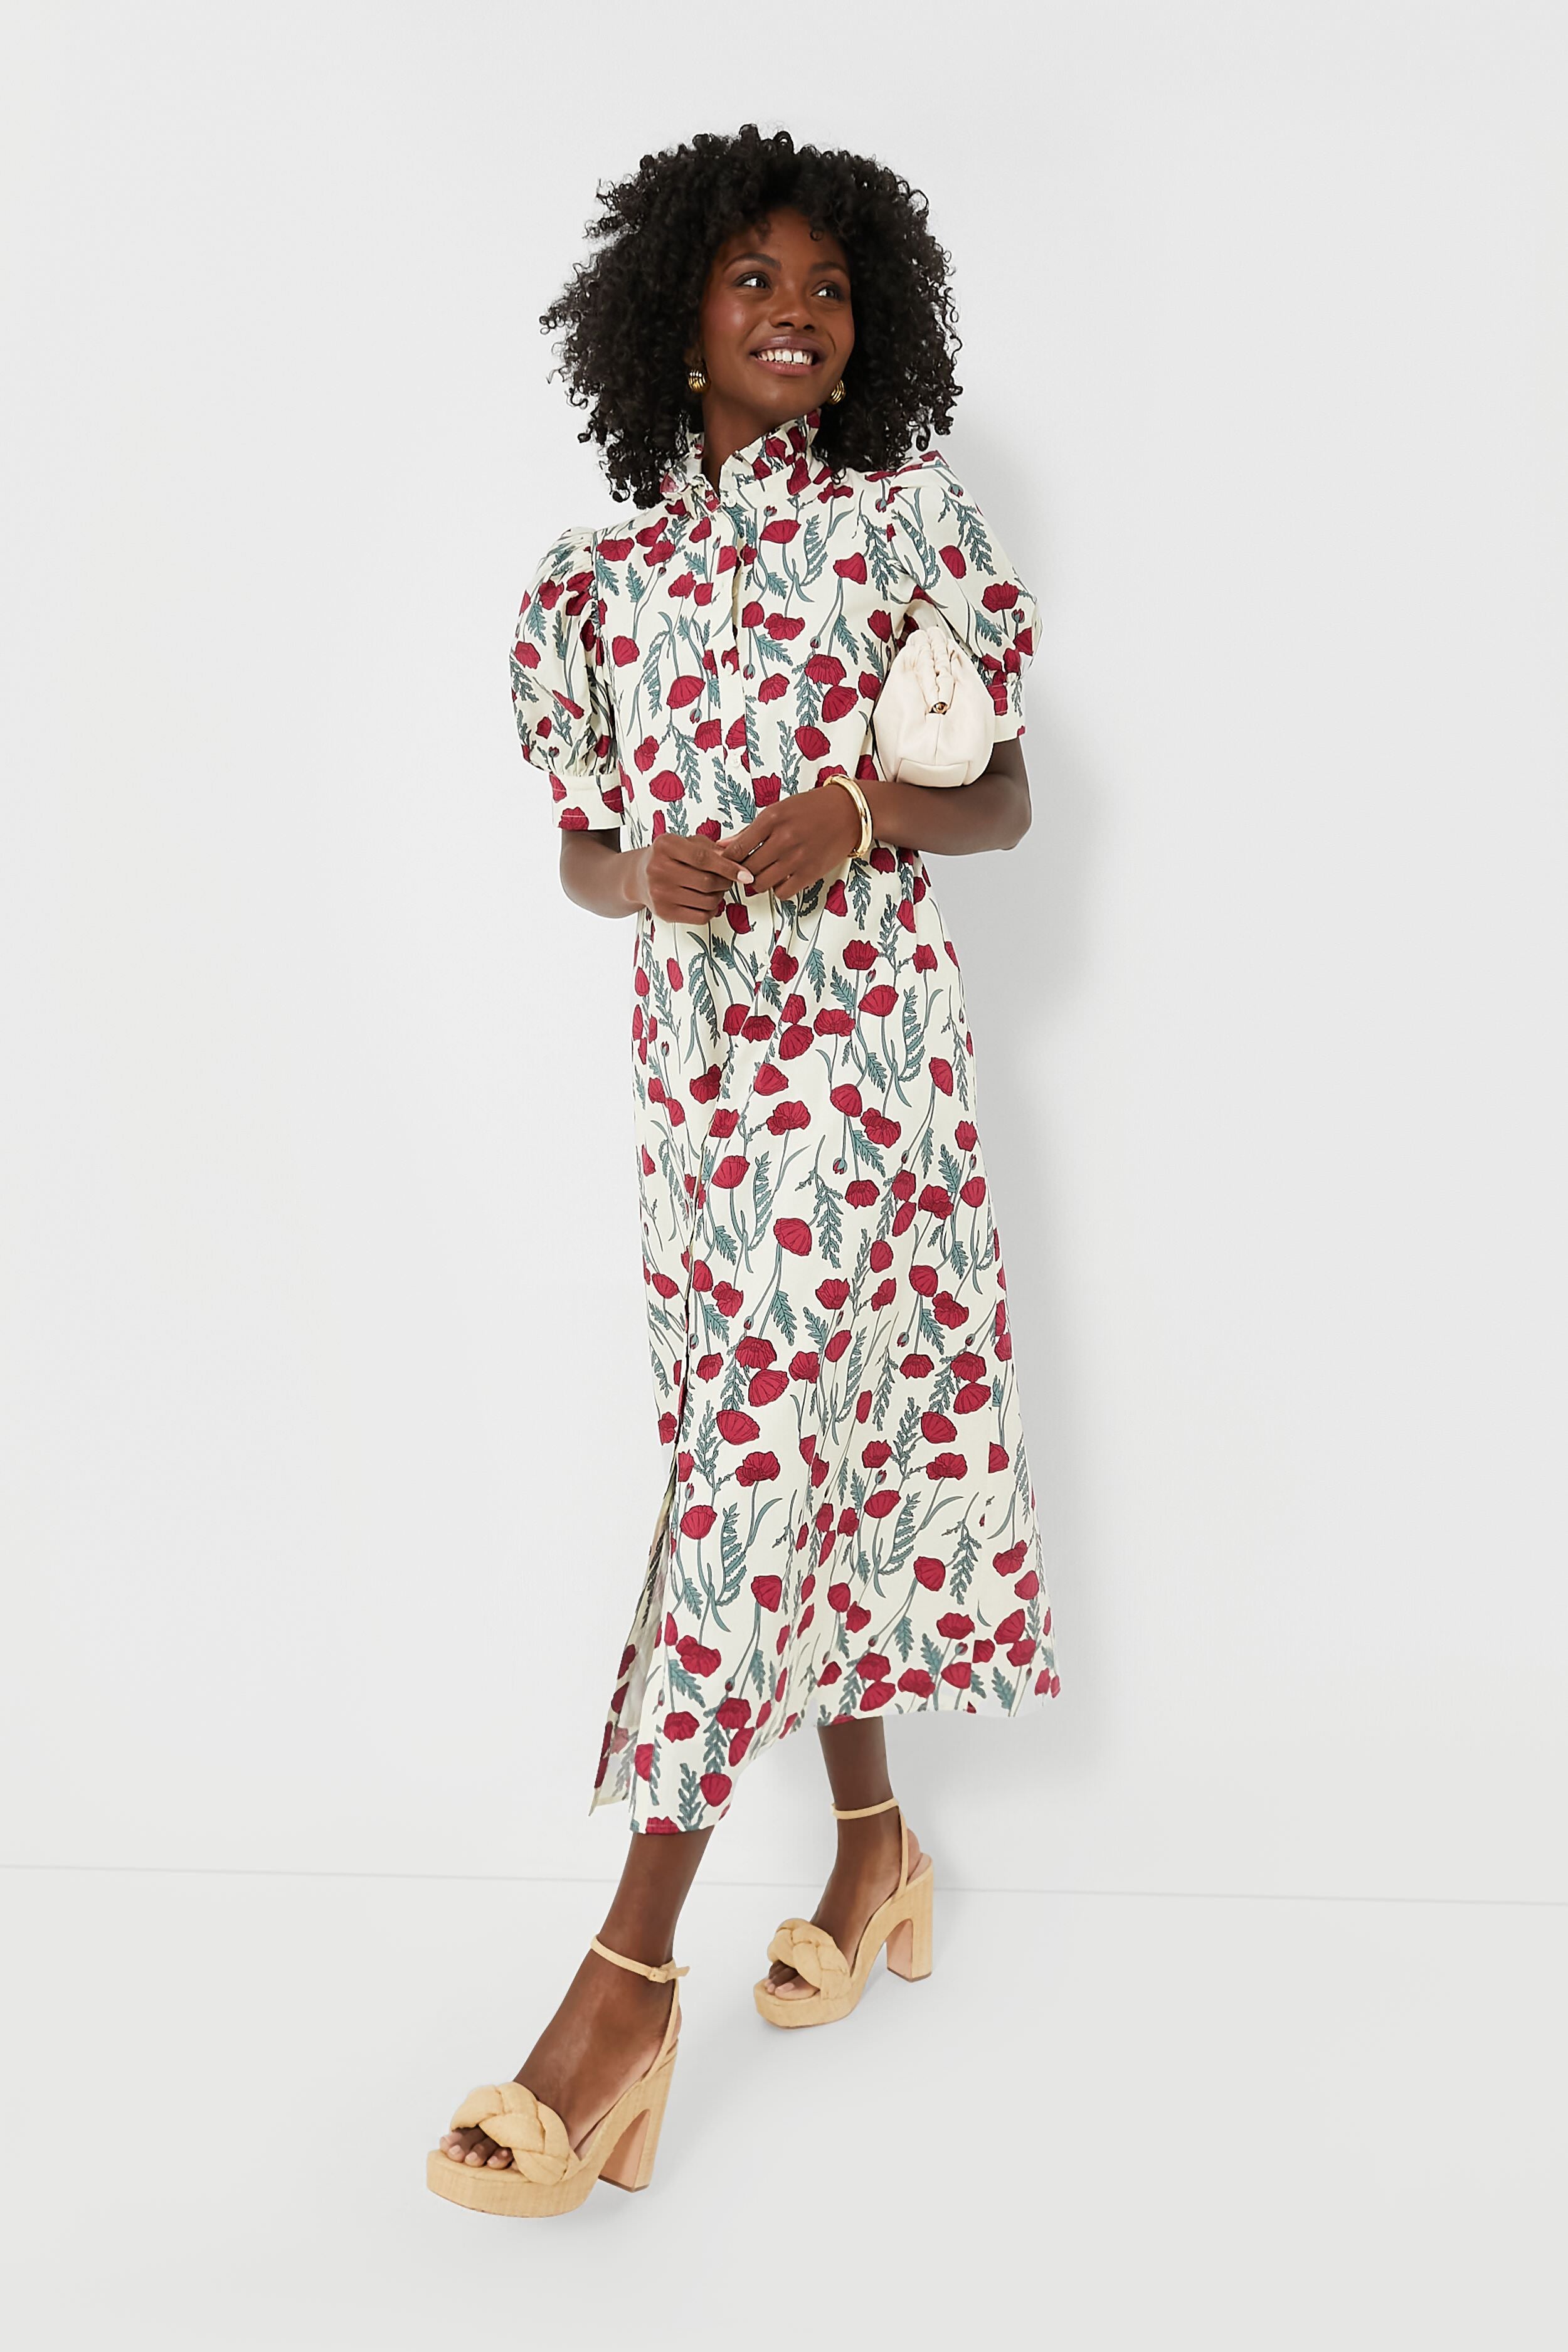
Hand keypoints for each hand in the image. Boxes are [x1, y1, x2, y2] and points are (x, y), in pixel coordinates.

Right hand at [629, 831, 748, 923]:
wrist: (638, 876)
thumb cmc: (667, 857)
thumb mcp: (685, 843)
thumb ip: (710, 848)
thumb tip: (735, 860)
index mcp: (666, 846)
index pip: (703, 858)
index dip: (728, 867)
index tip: (745, 874)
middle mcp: (659, 869)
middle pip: (707, 882)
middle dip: (725, 882)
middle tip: (726, 879)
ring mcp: (660, 893)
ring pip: (707, 901)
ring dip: (719, 897)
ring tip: (713, 889)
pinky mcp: (664, 913)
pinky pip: (701, 917)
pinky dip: (711, 911)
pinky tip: (705, 901)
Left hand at [718, 781, 860, 900]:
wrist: (849, 812)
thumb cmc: (812, 808)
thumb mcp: (778, 810)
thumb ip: (750, 831)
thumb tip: (724, 846)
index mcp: (771, 819)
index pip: (737, 849)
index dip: (728, 860)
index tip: (727, 862)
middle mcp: (783, 838)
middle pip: (747, 868)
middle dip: (742, 872)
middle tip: (744, 870)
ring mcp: (797, 858)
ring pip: (761, 883)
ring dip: (758, 882)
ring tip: (763, 873)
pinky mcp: (810, 873)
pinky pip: (782, 892)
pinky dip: (778, 889)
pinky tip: (781, 878)